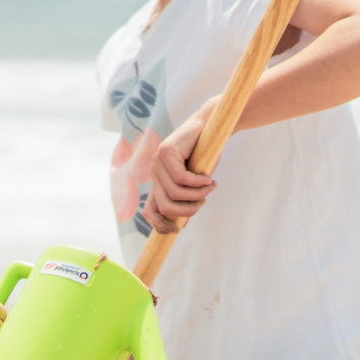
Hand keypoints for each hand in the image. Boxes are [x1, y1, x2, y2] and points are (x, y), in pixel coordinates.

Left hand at [142, 112, 215, 233]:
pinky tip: (209, 179)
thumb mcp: (196, 183)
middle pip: (165, 206)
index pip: (149, 211)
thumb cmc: (204, 157)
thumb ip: (187, 200)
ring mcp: (158, 162)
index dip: (159, 225)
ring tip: (210, 187)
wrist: (209, 128)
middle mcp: (154, 174)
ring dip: (197, 195)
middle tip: (203, 202)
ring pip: (175, 193)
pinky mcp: (165, 152)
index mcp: (159, 184)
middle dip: (187, 210)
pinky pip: (181, 178)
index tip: (177, 231)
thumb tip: (181, 226)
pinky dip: (198, 182)